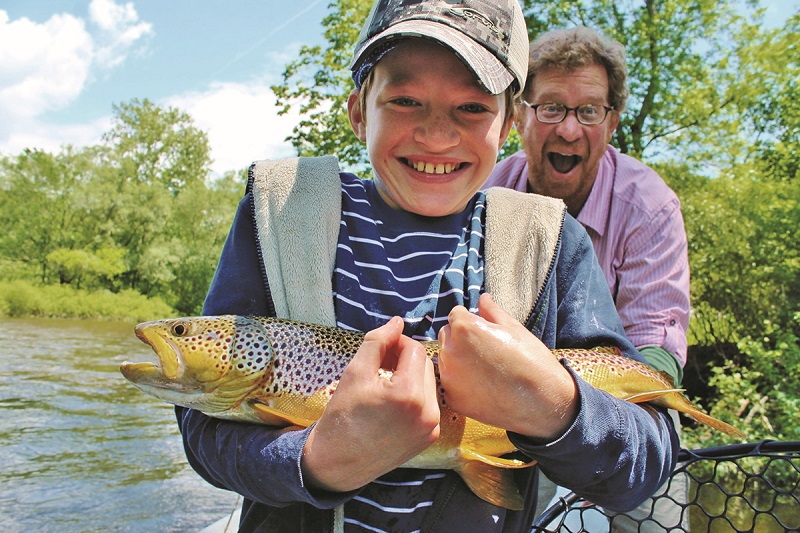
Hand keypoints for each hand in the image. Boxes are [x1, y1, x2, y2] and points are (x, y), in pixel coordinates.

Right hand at [301, 317, 440, 491]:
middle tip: (380, 363)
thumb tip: (397, 322)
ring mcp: (431, 427)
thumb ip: (377, 342)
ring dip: (410, 375)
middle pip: (425, 365)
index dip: (397, 342)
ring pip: (429, 383)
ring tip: (385, 381)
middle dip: (404, 358)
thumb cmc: (343, 416)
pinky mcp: (430, 437)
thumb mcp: (355, 372)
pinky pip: (429, 404)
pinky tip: (392, 401)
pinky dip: (414, 396)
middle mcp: (427, 412)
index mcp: (409, 395)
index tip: (381, 347)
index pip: (414, 350)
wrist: (338, 462)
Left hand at [437, 293, 577, 440]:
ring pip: (446, 360)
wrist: (542, 402)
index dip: (471, 321)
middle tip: (486, 351)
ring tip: (486, 370)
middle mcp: (450, 351)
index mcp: (464, 328)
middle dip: (461, 338)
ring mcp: (449, 377)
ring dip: (459, 360)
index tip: (485, 332)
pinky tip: (483, 387)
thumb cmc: (531, 360)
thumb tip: (482, 297)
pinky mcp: (451, 398)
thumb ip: (492, 311)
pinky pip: (449, 383)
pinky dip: (461, 383)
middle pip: (446, 336)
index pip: (455, 315)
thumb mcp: (514, 328)